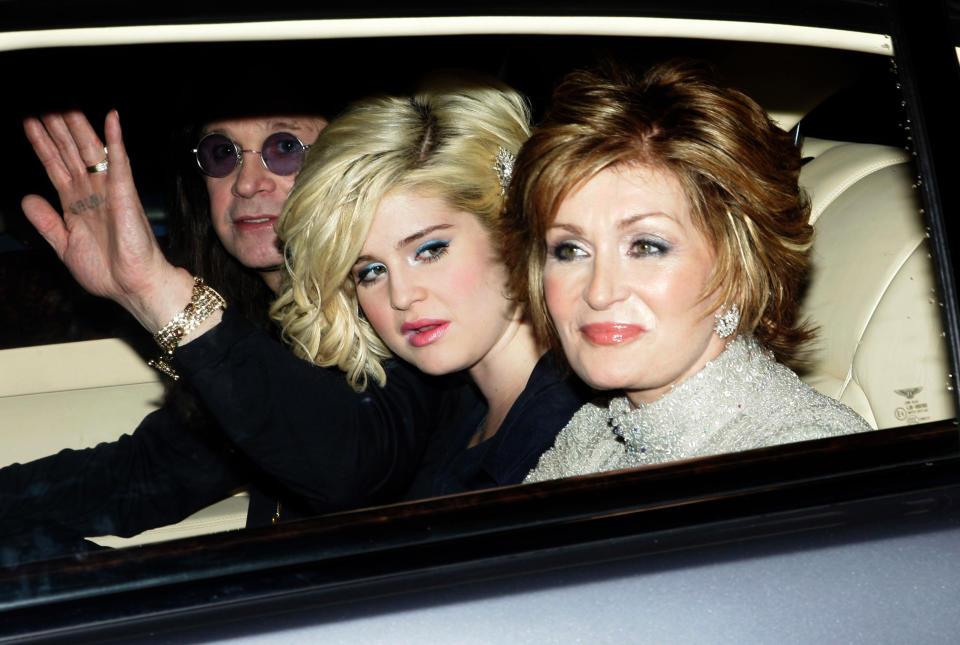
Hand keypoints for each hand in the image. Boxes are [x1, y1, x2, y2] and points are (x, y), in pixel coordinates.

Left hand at [22, 110, 195, 332]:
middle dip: (55, 127)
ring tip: (63, 103)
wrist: (131, 287)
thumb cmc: (106, 271)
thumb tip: (27, 197)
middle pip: (69, 151)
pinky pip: (119, 162)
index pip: (55, 165)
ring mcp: (108, 190)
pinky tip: (111, 119)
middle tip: (42, 103)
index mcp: (75, 203)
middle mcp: (91, 192)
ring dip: (77, 126)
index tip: (30, 122)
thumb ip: (46, 221)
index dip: (41, 144)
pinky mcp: (125, 194)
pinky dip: (115, 141)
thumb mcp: (64, 246)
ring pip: (88, 151)